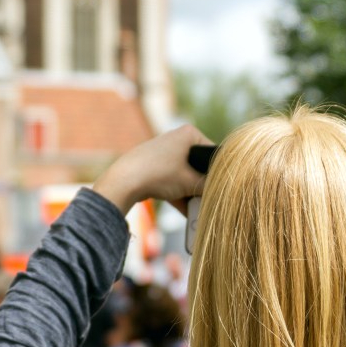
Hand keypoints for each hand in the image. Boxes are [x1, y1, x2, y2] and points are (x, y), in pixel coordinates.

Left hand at [92, 124, 212, 215]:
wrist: (124, 181)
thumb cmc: (160, 174)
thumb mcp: (191, 182)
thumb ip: (209, 186)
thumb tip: (221, 192)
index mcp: (189, 134)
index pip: (213, 154)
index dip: (218, 174)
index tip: (221, 190)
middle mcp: (177, 138)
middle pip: (198, 167)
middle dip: (202, 187)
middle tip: (209, 201)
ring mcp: (164, 152)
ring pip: (184, 175)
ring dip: (190, 194)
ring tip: (198, 210)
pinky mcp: (153, 165)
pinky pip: (171, 180)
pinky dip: (178, 194)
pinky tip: (186, 212)